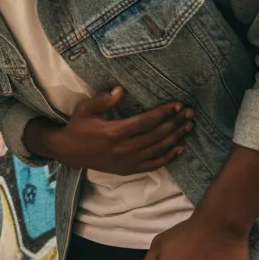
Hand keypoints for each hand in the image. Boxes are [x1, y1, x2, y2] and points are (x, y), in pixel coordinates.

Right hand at [44, 87, 192, 173]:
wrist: (68, 153)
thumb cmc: (78, 127)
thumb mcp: (85, 109)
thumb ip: (104, 100)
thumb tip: (121, 89)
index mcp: (114, 132)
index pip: (146, 121)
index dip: (164, 113)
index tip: (177, 105)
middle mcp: (124, 148)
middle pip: (156, 135)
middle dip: (175, 123)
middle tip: (189, 113)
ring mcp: (127, 161)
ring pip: (158, 150)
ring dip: (175, 138)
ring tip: (188, 127)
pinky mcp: (128, 170)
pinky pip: (153, 165)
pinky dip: (168, 157)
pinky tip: (179, 149)